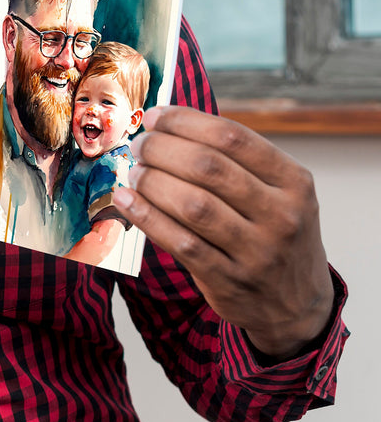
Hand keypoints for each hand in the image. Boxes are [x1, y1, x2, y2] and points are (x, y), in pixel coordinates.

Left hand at [112, 106, 333, 359]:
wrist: (295, 304)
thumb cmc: (273, 235)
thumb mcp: (278, 193)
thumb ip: (235, 162)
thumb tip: (168, 126)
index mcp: (294, 182)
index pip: (233, 137)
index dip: (184, 122)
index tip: (154, 117)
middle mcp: (281, 214)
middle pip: (208, 167)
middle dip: (162, 149)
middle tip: (140, 145)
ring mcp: (256, 251)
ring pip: (192, 204)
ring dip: (153, 181)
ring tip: (135, 172)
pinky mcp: (229, 280)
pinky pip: (180, 242)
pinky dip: (147, 217)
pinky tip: (127, 200)